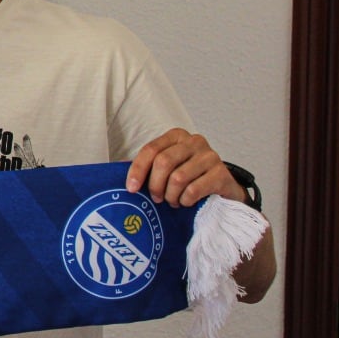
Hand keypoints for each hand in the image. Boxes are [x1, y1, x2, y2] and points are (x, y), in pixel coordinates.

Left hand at [125, 128, 244, 207]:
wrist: (222, 188)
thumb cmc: (190, 176)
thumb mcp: (167, 167)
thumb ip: (147, 166)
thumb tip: (116, 171)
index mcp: (176, 136)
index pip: (150, 150)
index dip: (137, 170)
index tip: (131, 188)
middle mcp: (194, 141)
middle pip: (163, 162)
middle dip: (155, 185)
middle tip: (156, 198)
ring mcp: (210, 156)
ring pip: (178, 178)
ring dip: (171, 195)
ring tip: (173, 201)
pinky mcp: (222, 173)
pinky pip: (194, 190)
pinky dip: (185, 200)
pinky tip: (186, 202)